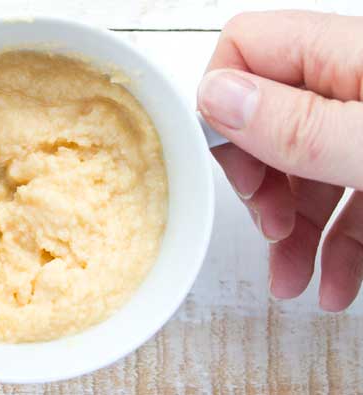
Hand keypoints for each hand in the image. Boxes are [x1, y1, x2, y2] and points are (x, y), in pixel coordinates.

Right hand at [198, 11, 362, 311]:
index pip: (246, 48)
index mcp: (348, 57)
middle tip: (267, 223)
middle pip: (268, 119)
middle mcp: (354, 85)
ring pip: (304, 171)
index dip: (220, 103)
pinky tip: (335, 283)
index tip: (221, 162)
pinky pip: (344, 198)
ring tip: (296, 281)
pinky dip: (335, 246)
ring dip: (292, 233)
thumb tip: (216, 98)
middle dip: (259, 185)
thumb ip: (300, 124)